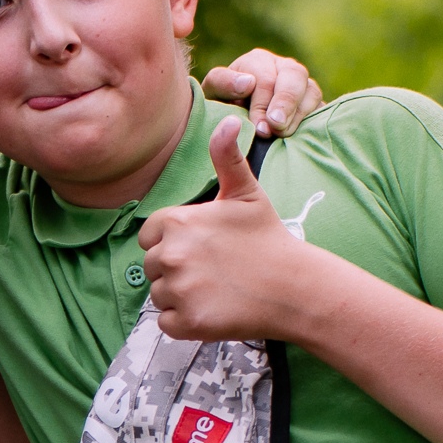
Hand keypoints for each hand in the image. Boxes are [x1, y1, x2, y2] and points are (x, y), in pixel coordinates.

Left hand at [139, 117, 317, 342]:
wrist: (294, 287)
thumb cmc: (268, 239)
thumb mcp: (247, 193)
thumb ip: (226, 158)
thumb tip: (227, 120)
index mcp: (177, 221)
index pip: (149, 236)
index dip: (173, 241)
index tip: (201, 246)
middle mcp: (171, 254)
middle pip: (152, 266)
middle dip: (176, 268)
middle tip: (213, 269)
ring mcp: (178, 290)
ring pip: (159, 294)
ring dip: (180, 295)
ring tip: (215, 287)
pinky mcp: (186, 321)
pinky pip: (166, 322)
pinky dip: (185, 320)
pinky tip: (212, 308)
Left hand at [201, 47, 322, 138]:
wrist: (236, 127)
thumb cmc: (221, 107)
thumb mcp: (214, 93)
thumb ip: (224, 83)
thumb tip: (247, 83)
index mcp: (258, 61)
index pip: (266, 78)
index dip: (262, 103)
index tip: (259, 127)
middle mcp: (283, 68)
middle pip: (294, 76)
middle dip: (285, 103)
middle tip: (276, 127)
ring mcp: (302, 85)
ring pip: (311, 90)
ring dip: (299, 113)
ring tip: (285, 134)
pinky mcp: (313, 103)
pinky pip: (322, 107)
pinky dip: (313, 120)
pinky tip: (300, 134)